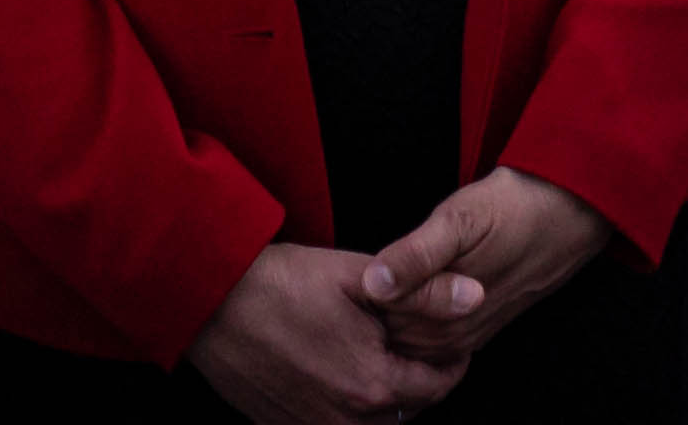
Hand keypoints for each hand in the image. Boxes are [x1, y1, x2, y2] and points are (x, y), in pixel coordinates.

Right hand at [188, 241, 462, 423]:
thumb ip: (427, 293)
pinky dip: (343, 406)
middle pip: (407, 410)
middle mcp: (345, 421)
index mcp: (373, 385)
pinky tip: (334, 368)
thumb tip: (477, 297)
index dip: (450, 360)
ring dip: (382, 396)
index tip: (449, 337)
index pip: (437, 386)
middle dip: (417, 379)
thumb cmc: (284, 282)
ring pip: (372, 424)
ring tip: (374, 352)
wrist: (210, 299)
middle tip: (412, 343)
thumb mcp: (362, 278)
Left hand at [361, 168, 611, 369]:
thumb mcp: (460, 219)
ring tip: (383, 280)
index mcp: (446, 308)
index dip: (361, 294)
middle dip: (373, 311)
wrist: (570, 212)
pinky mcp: (482, 324)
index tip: (350, 270)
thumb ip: (415, 255)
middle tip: (360, 276)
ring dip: (395, 316)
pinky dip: (417, 322)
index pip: (381, 320)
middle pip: (394, 335)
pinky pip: (437, 339)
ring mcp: (471, 330)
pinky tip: (412, 294)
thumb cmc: (513, 208)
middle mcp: (458, 330)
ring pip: (414, 340)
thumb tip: (373, 283)